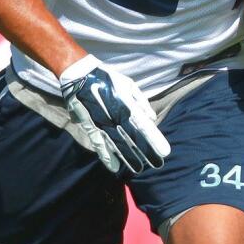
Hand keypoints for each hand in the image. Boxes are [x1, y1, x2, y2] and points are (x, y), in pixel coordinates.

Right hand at [61, 54, 170, 175]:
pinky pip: (99, 144)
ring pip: (117, 145)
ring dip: (128, 158)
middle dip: (146, 153)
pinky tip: (114, 167)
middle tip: (157, 165)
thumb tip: (152, 119)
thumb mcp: (128, 85)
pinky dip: (106, 156)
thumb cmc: (108, 78)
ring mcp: (102, 123)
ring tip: (139, 169)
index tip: (164, 151)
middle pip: (133, 139)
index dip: (154, 139)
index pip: (144, 126)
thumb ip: (141, 102)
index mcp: (126, 106)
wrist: (79, 74)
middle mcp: (115, 117)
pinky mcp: (90, 126)